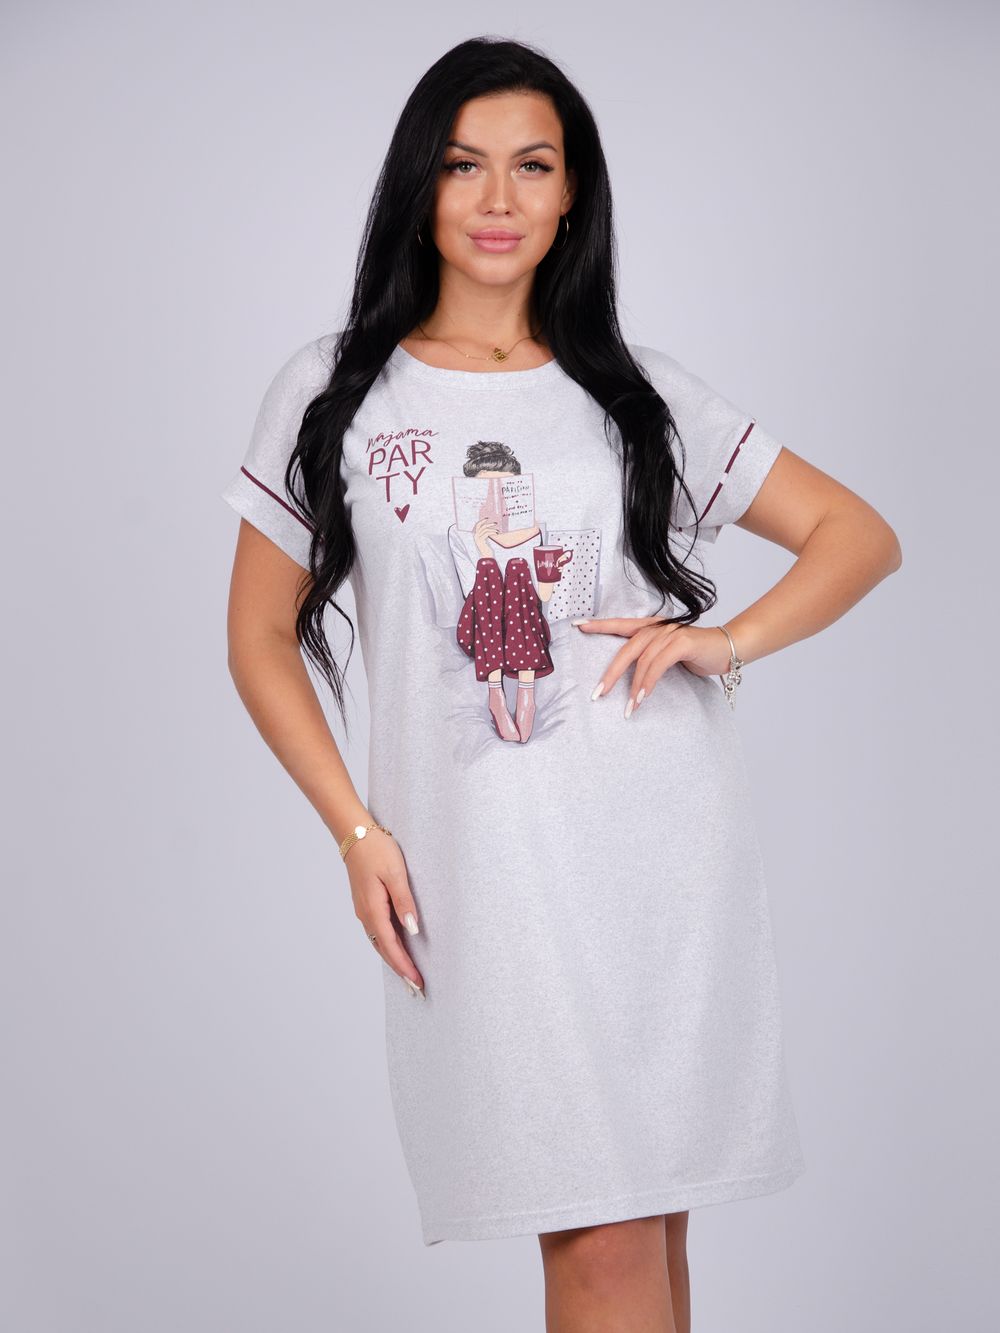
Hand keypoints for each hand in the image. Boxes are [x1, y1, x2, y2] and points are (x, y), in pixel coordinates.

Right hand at [345, 830, 424, 995]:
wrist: (355, 835)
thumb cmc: (377, 851)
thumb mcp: (396, 874)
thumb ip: (404, 903)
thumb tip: (412, 930)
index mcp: (373, 910)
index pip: (392, 947)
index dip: (405, 966)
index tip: (418, 982)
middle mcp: (366, 915)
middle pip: (384, 950)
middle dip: (400, 970)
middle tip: (416, 989)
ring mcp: (364, 910)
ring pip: (380, 943)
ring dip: (394, 960)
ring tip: (408, 975)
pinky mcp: (365, 903)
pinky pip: (377, 932)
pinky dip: (388, 946)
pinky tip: (395, 949)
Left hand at [573, 616, 732, 714]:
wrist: (729, 648)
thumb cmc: (697, 654)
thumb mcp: (668, 655)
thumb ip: (650, 659)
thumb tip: (629, 678)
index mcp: (651, 627)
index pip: (620, 624)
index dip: (599, 624)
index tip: (577, 626)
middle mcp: (658, 627)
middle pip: (626, 648)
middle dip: (611, 673)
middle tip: (597, 694)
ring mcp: (671, 632)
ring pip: (642, 660)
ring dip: (634, 686)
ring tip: (628, 707)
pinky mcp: (683, 642)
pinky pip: (659, 664)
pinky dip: (649, 682)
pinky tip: (643, 697)